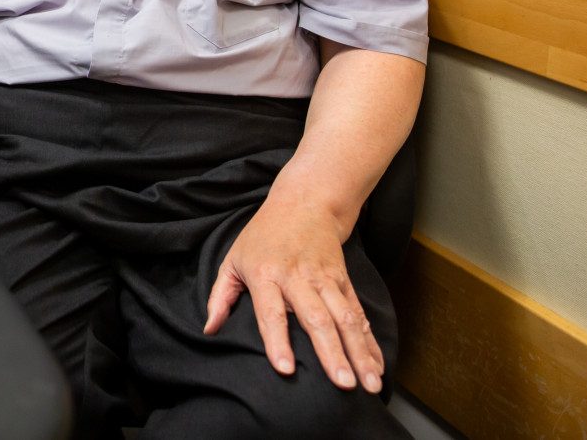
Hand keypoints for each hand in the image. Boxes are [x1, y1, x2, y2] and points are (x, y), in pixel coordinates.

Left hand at [203, 195, 383, 393]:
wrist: (304, 202)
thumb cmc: (262, 236)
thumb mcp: (233, 260)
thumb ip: (220, 297)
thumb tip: (209, 330)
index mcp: (266, 275)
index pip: (272, 313)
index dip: (278, 341)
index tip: (286, 370)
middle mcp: (298, 277)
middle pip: (317, 319)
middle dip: (331, 353)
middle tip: (343, 385)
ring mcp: (325, 278)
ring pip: (345, 318)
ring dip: (359, 351)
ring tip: (370, 384)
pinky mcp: (343, 279)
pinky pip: (358, 313)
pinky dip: (369, 341)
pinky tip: (377, 366)